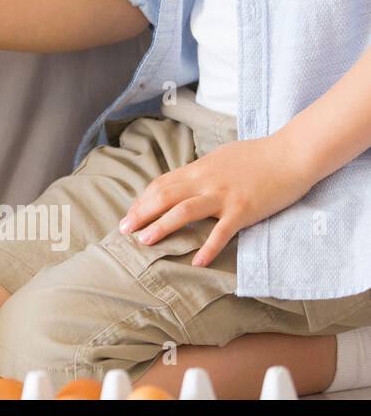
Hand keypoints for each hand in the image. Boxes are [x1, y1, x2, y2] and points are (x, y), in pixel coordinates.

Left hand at [118, 135, 313, 266]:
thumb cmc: (259, 155)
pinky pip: (221, 232)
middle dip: (141, 214)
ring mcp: (223, 196)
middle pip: (164, 197)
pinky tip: (196, 262)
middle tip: (124, 230)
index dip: (143, 200)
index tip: (130, 213)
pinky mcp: (243, 210)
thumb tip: (187, 181)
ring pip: (183, 212)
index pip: (162, 184)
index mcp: (199, 169)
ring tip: (144, 242)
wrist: (291, 153)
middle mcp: (205, 181)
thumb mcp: (222, 158)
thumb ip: (203, 171)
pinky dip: (208, 248)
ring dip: (161, 227)